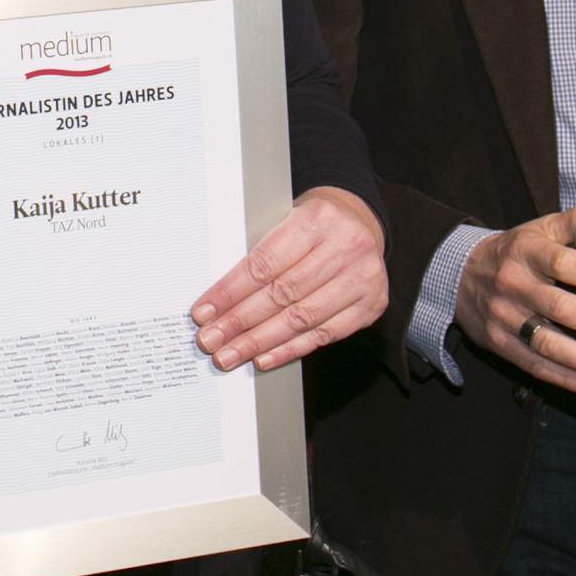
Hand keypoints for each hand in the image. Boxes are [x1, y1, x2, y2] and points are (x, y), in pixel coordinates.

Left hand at [190, 188, 388, 370]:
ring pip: (301, 319)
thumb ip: (260, 251)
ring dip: (260, 342)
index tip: (205, 311)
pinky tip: (264, 357)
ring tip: (231, 353)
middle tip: (211, 340)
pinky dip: (290, 349)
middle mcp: (346, 246)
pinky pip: (324, 335)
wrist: (361, 223)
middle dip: (240, 322)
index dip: (230, 292)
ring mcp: (363, 278)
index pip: (264, 263)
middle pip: (282, 294)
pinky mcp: (371, 305)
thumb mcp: (286, 219)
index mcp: (317, 218)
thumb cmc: (313, 225)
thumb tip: (216, 297)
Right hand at [454, 206, 575, 395]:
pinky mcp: (499, 342)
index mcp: (526, 250)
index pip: (563, 263)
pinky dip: (565, 378)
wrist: (457, 275)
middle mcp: (512, 283)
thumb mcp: (539, 228)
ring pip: (546, 343)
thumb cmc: (512, 252)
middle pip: (558, 307)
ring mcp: (504, 316)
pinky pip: (533, 364)